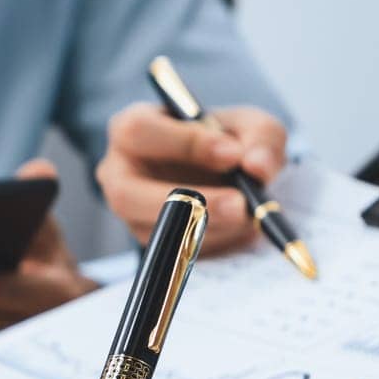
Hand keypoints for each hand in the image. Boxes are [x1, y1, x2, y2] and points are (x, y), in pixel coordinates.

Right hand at [97, 102, 287, 249]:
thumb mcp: (250, 126)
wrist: (225, 174)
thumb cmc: (225, 140)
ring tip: (247, 217)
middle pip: (126, 195)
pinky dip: (214, 243)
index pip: (138, 132)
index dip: (183, 143)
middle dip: (186, 203)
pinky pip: (173, 252)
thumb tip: (257, 166)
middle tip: (239, 204)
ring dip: (205, 229)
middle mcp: (118, 173)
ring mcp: (128, 213)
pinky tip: (240, 229)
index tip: (232, 154)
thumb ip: (260, 137)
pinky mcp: (148, 242)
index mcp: (132, 128)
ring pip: (152, 230)